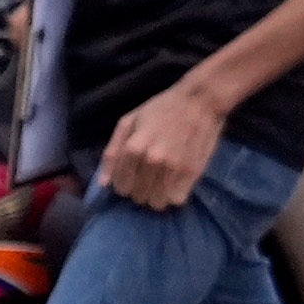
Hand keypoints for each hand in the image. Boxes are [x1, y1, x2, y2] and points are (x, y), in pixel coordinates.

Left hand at [94, 78, 226, 210]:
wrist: (200, 101)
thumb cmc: (160, 109)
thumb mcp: (128, 122)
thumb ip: (112, 152)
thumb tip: (104, 184)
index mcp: (133, 148)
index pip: (121, 187)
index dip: (123, 185)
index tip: (130, 177)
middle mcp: (152, 161)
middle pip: (138, 197)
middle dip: (139, 190)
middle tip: (147, 177)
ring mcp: (174, 168)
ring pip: (157, 202)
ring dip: (156, 195)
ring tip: (160, 181)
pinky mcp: (193, 173)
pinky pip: (177, 200)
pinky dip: (174, 195)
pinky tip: (174, 183)